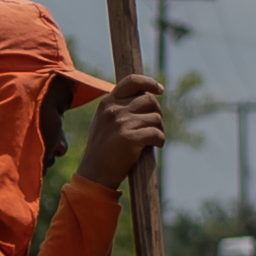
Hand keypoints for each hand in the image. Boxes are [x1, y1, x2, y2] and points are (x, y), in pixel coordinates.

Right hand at [71, 74, 169, 188]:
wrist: (95, 173)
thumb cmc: (103, 149)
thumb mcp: (104, 122)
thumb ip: (119, 107)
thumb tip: (146, 96)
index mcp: (107, 103)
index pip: (132, 81)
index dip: (149, 82)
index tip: (160, 90)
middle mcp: (114, 110)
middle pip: (149, 100)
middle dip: (156, 112)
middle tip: (154, 126)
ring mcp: (121, 123)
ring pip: (155, 117)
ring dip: (159, 129)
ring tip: (152, 140)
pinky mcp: (130, 138)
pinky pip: (157, 133)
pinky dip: (160, 140)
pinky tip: (156, 146)